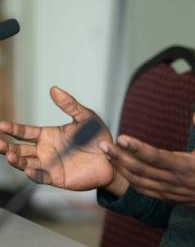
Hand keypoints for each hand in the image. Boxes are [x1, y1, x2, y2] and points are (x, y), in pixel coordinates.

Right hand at [0, 87, 127, 194]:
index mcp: (49, 135)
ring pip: (26, 164)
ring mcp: (50, 165)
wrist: (112, 156)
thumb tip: (53, 89)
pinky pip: (42, 177)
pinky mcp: (58, 178)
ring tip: (9, 154)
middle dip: (7, 147)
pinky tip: (27, 169)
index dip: (13, 129)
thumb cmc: (98, 136)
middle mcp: (46, 150)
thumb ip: (69, 104)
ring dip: (16, 160)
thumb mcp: (85, 116)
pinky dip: (34, 174)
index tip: (1, 125)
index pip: (25, 132)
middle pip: (20, 150)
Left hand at [100, 112, 194, 220]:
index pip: (156, 157)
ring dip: (121, 168)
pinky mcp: (168, 197)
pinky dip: (129, 180)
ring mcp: (170, 191)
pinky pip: (144, 190)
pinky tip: (121, 170)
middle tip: (104, 144)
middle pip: (141, 170)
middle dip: (120, 157)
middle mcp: (174, 181)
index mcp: (186, 166)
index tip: (122, 137)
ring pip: (139, 182)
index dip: (138, 148)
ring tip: (107, 154)